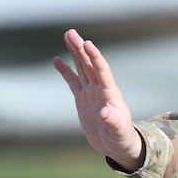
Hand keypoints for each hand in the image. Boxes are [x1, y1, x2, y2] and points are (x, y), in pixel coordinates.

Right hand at [54, 30, 144, 172]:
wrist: (116, 145)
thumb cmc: (120, 138)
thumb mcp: (118, 132)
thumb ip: (113, 122)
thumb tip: (105, 113)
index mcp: (110, 94)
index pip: (102, 71)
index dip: (95, 58)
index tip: (88, 44)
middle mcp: (100, 89)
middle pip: (89, 64)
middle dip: (80, 48)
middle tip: (71, 32)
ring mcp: (90, 92)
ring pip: (81, 68)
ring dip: (75, 52)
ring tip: (68, 36)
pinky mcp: (82, 99)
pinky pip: (72, 81)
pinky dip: (65, 71)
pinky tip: (57, 60)